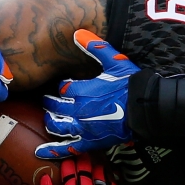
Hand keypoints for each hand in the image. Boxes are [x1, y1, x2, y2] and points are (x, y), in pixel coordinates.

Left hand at [35, 30, 137, 159]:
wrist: (146, 109)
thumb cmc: (132, 85)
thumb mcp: (114, 62)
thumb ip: (95, 48)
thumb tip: (77, 32)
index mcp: (81, 91)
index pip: (62, 88)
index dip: (62, 87)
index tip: (65, 86)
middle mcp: (77, 110)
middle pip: (55, 106)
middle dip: (50, 102)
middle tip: (48, 100)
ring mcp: (82, 128)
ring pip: (56, 125)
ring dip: (50, 121)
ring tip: (49, 117)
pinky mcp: (89, 142)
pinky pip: (67, 148)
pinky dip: (52, 150)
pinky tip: (39, 152)